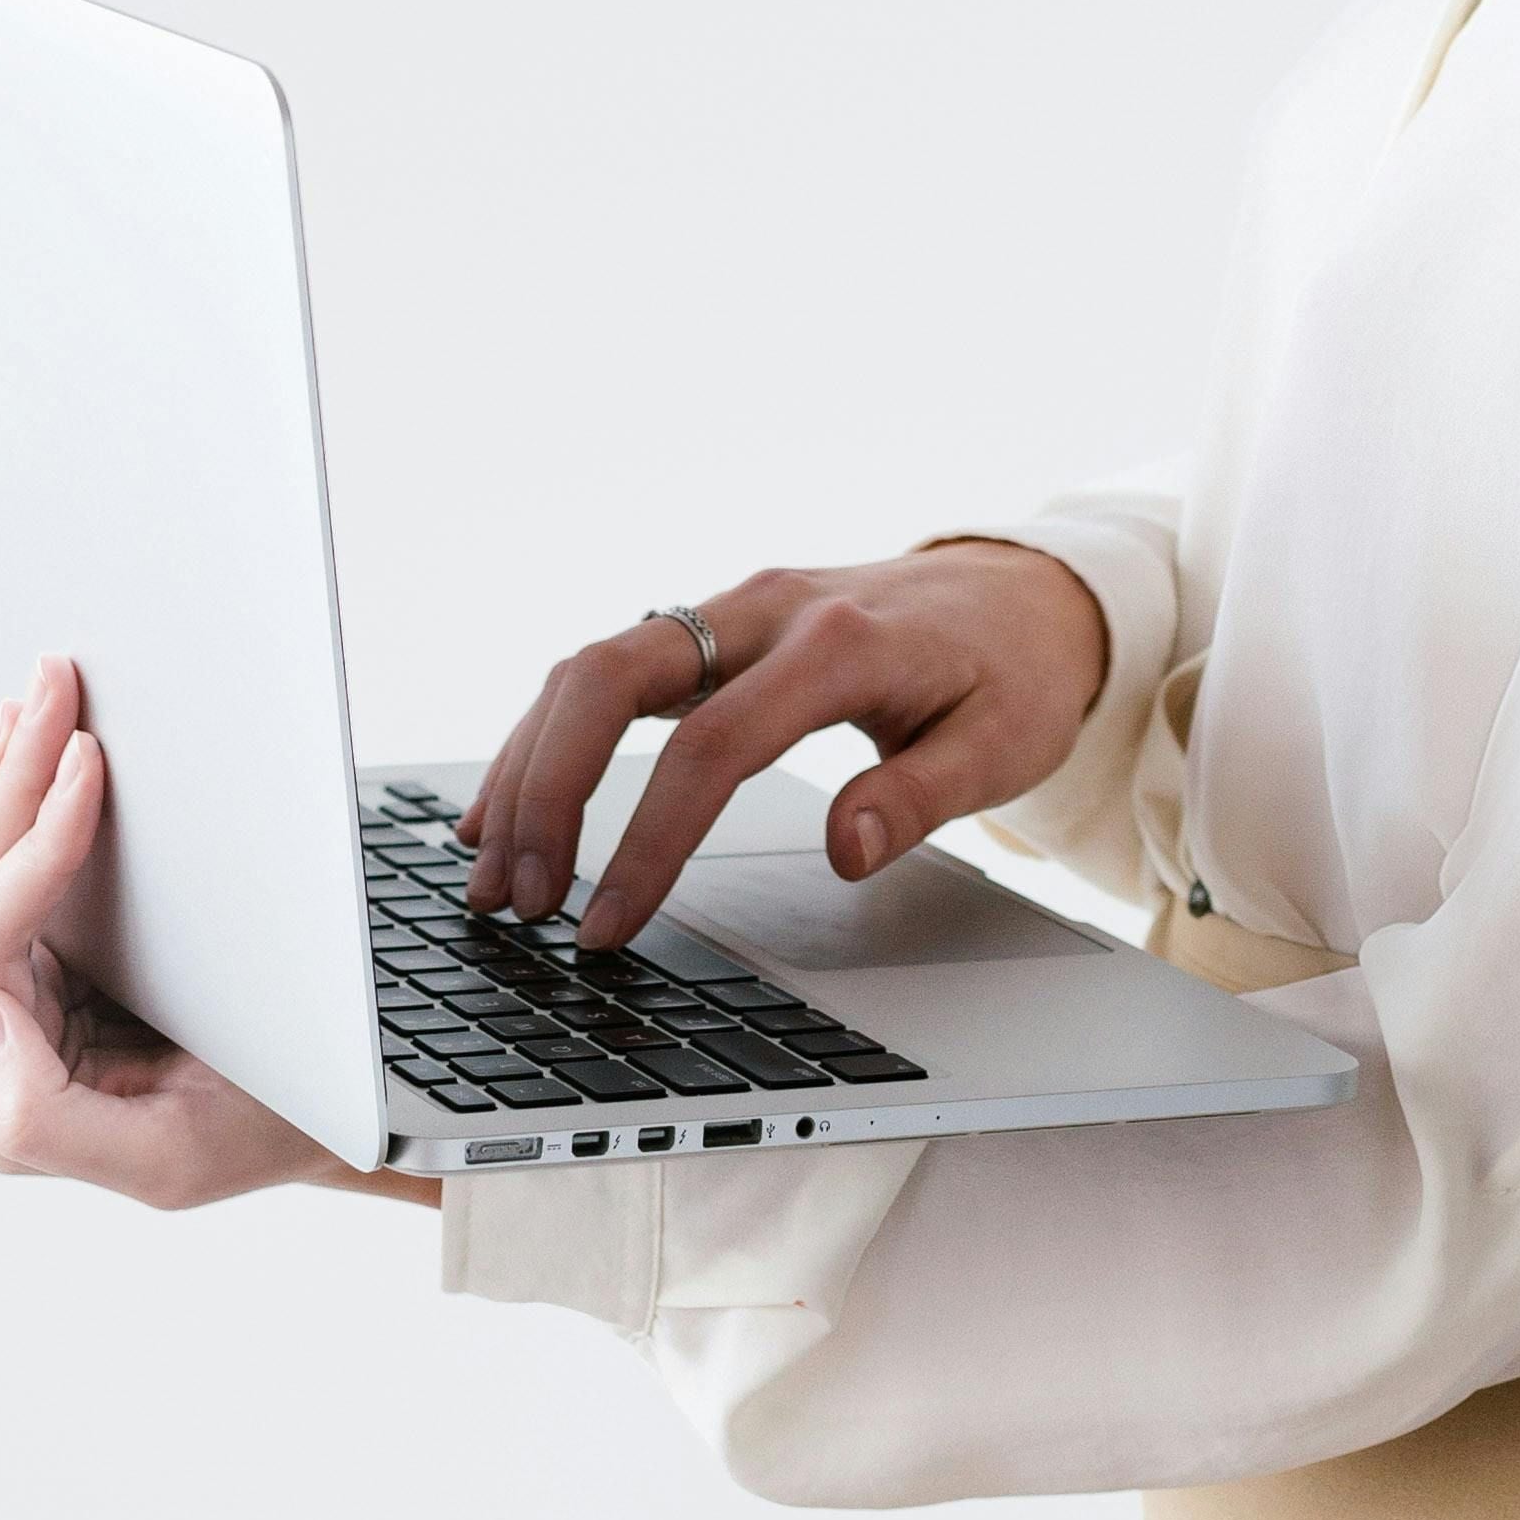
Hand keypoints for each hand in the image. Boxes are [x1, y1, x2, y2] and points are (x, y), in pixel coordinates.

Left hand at [0, 656, 424, 1209]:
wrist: (308, 1120)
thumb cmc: (259, 1130)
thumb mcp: (169, 1161)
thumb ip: (42, 1116)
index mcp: (0, 1103)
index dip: (28, 841)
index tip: (89, 758)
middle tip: (55, 686)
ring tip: (33, 701)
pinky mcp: (22, 962)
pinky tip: (1, 754)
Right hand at [460, 543, 1110, 948]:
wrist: (1026, 591)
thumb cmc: (1013, 672)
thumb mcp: (1004, 746)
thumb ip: (921, 797)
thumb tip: (844, 852)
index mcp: (839, 644)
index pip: (713, 744)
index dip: (647, 840)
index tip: (604, 928)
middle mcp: (767, 609)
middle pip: (614, 675)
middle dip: (548, 787)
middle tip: (517, 898)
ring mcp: (733, 610)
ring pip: (593, 665)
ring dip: (530, 764)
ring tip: (493, 873)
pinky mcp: (714, 626)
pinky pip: (609, 670)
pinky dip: (551, 734)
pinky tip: (510, 802)